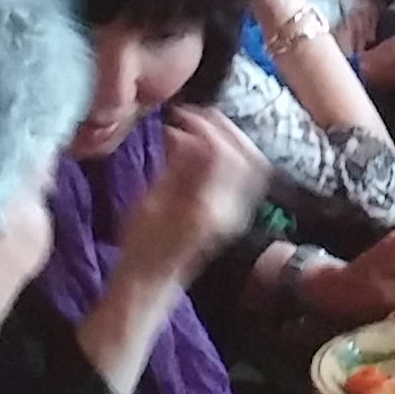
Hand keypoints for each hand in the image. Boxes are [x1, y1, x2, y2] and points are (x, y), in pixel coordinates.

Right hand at [125, 105, 271, 283]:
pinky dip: (230, 153)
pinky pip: (246, 175)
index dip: (206, 127)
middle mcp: (231, 209)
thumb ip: (177, 166)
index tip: (182, 116)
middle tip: (196, 115)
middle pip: (248, 156)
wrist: (153, 278)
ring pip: (252, 163)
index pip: (224, 154)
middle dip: (224, 127)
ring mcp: (237, 212)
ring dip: (230, 138)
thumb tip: (187, 133)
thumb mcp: (152, 199)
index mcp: (208, 206)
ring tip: (201, 126)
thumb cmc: (142, 243)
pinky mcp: (234, 211)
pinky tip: (204, 147)